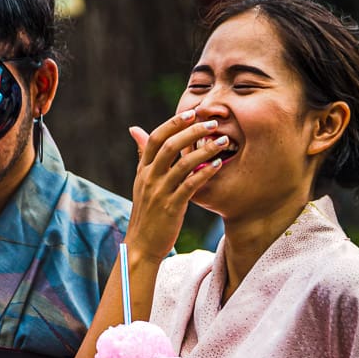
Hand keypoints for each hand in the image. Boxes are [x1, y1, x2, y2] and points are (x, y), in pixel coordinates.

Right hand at [125, 110, 227, 263]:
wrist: (142, 245)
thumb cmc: (147, 212)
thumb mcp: (141, 181)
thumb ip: (143, 155)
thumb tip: (135, 128)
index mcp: (143, 170)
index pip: (156, 138)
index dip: (174, 123)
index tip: (193, 112)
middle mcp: (149, 178)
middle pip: (170, 146)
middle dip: (193, 131)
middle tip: (213, 123)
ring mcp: (160, 192)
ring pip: (182, 164)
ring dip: (204, 149)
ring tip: (222, 141)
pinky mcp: (171, 207)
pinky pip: (190, 185)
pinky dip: (205, 172)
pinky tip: (218, 164)